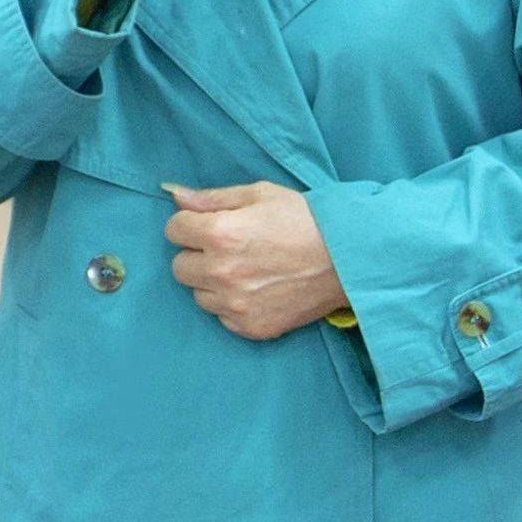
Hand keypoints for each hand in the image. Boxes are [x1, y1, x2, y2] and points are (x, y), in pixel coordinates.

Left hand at [166, 183, 341, 340]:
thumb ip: (212, 198)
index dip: (191, 224)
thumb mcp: (260, 194)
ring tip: (247, 269)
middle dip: (197, 254)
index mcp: (220, 233)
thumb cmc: (306, 220)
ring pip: (199, 295)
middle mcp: (221, 272)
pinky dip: (232, 305)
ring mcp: (235, 305)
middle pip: (179, 266)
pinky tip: (258, 289)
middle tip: (229, 248)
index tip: (210, 224)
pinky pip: (222, 317)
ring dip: (213, 282)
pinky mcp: (250, 327)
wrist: (348, 260)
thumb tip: (175, 196)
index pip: (174, 230)